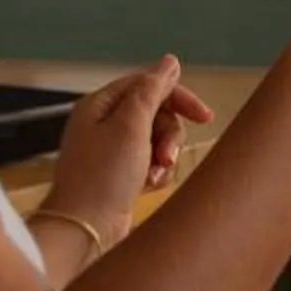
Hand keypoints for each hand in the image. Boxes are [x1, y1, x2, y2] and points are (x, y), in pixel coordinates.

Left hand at [43, 55, 215, 241]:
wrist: (85, 228)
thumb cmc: (104, 174)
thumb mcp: (132, 125)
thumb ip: (152, 90)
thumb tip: (169, 61)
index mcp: (100, 105)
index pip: (148, 85)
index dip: (177, 97)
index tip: (204, 117)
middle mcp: (104, 124)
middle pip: (156, 114)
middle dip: (168, 135)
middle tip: (166, 155)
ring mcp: (112, 151)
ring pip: (157, 140)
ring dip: (163, 156)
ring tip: (156, 174)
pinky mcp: (120, 175)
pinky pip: (151, 163)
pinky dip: (156, 173)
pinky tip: (149, 185)